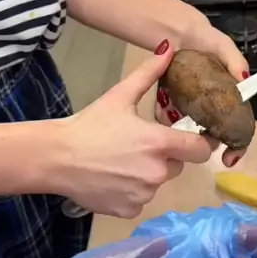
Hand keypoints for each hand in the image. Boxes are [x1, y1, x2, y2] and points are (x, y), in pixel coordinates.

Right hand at [46, 41, 211, 218]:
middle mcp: (157, 172)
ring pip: (157, 183)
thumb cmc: (89, 125)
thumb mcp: (119, 96)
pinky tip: (112, 178)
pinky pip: (141, 200)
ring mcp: (144, 194)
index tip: (190, 138)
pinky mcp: (129, 209)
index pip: (200, 150)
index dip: (199, 144)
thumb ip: (148, 73)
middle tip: (139, 145)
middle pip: (177, 165)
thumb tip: (169, 48)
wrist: (56, 158)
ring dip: (147, 174)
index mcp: (159, 143)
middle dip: (165, 156)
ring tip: (120, 161)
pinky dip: (132, 191)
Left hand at [155, 12, 249, 168]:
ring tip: (179, 134)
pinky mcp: (169, 101)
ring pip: (189, 129)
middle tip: (199, 148)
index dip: (237, 144)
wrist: (174, 28)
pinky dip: (166, 118)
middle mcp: (209, 105)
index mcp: (227, 97)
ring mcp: (189, 105)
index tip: (230, 158)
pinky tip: (164, 113)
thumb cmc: (202, 37)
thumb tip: (244, 82)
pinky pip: (167, 116)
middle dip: (207, 144)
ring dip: (184, 134)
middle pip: (212, 133)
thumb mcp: (222, 46)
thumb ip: (235, 61)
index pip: (237, 126)